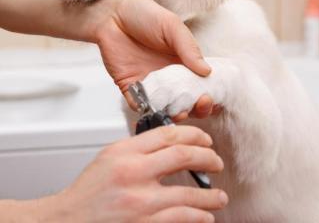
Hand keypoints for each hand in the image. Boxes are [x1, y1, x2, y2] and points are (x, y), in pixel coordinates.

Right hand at [24, 127, 227, 222]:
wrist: (68, 221)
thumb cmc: (89, 191)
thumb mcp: (111, 156)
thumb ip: (140, 147)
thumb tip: (173, 143)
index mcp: (125, 152)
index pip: (169, 134)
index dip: (194, 134)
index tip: (205, 140)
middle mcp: (133, 173)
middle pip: (183, 156)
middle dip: (208, 157)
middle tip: (217, 162)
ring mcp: (139, 203)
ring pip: (188, 194)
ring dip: (211, 196)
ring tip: (219, 196)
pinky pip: (180, 219)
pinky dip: (198, 217)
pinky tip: (205, 217)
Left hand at [91, 0, 219, 118]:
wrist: (112, 14)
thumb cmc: (145, 15)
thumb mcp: (172, 26)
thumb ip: (189, 48)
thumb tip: (207, 72)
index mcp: (184, 62)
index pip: (201, 83)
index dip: (209, 93)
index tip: (213, 97)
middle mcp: (170, 77)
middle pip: (188, 99)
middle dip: (197, 107)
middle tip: (201, 104)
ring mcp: (151, 84)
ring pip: (166, 107)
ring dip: (176, 113)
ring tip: (181, 111)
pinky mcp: (131, 88)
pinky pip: (141, 105)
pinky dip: (148, 110)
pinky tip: (156, 108)